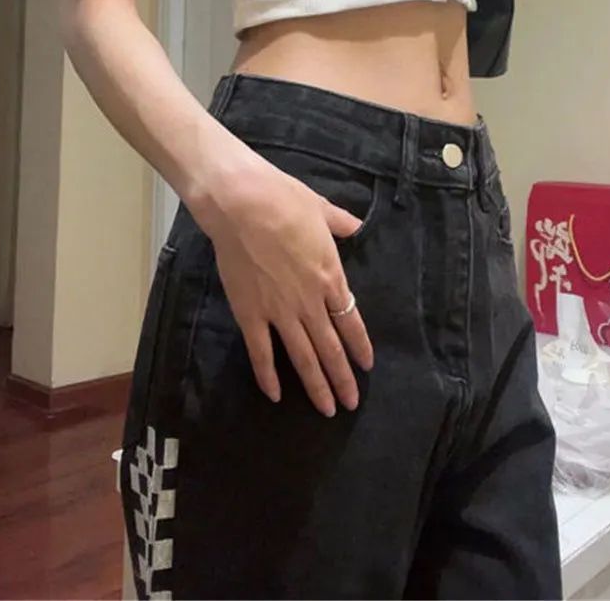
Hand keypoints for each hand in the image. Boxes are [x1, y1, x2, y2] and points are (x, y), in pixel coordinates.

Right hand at [187, 140, 373, 416]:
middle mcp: (310, 301)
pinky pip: (261, 352)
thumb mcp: (321, 208)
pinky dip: (269, 375)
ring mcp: (280, 311)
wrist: (243, 204)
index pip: (351, 321)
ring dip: (316, 386)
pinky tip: (276, 395)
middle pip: (331, 348)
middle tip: (351, 403)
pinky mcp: (250, 314)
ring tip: (327, 409)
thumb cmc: (284, 200)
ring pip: (303, 357)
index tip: (366, 366)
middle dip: (342, 378)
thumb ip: (339, 223)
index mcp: (331, 276)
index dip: (359, 346)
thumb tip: (355, 226)